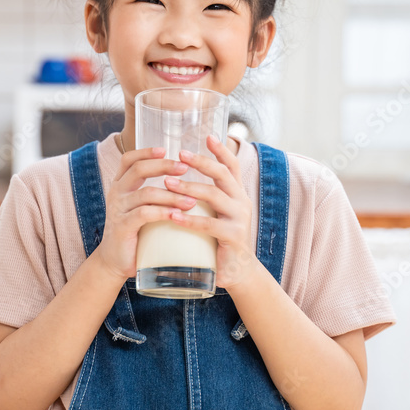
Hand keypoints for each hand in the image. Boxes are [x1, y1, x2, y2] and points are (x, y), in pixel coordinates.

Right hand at [93, 146, 195, 280]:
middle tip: (185, 168)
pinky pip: (144, 213)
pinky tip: (178, 215)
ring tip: (192, 200)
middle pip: (139, 169)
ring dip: (172, 194)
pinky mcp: (122, 226)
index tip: (166, 150)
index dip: (146, 152)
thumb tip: (185, 180)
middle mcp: (116, 193)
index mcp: (120, 185)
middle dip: (164, 166)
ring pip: (146, 192)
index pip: (129, 159)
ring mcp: (118, 209)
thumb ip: (154, 193)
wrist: (115, 261)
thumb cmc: (135, 232)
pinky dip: (163, 212)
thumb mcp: (141, 207)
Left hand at [163, 134, 256, 288]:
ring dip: (189, 187)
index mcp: (236, 194)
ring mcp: (239, 219)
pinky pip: (209, 224)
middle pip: (222, 174)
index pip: (231, 166)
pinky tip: (173, 216)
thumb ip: (204, 198)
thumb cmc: (218, 241)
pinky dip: (190, 219)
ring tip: (168, 183)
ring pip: (214, 195)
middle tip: (179, 155)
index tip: (206, 136)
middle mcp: (241, 202)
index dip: (220, 150)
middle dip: (200, 162)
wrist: (236, 273)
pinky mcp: (233, 237)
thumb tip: (177, 177)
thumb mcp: (214, 214)